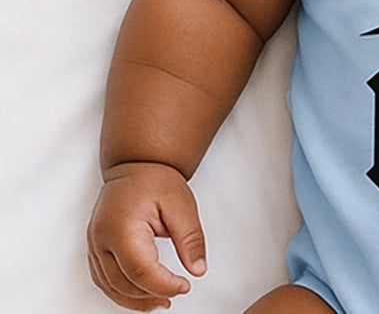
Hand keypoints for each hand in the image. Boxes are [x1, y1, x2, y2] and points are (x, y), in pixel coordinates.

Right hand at [87, 162, 206, 310]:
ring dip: (134, 300)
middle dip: (150, 295)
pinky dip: (122, 291)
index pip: (140, 270)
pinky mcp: (94, 248)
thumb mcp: (181, 205)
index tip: (184, 286)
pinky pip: (104, 279)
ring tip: (161, 300)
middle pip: (122, 283)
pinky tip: (140, 294)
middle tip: (176, 293)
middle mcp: (101, 238)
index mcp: (122, 227)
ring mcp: (93, 245)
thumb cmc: (154, 179)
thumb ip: (190, 238)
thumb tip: (197, 268)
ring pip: (109, 286)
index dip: (163, 285)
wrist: (135, 165)